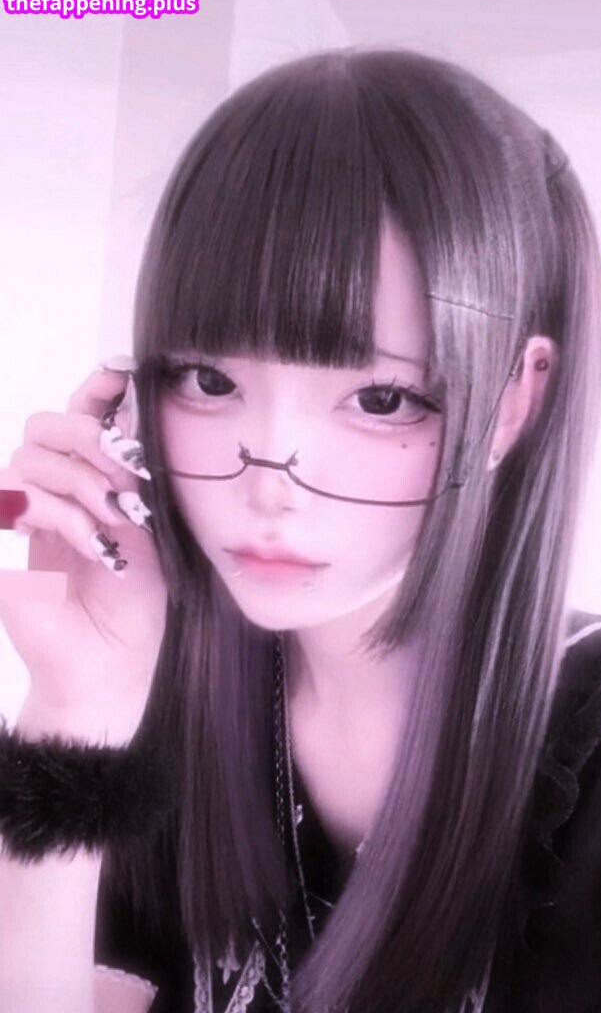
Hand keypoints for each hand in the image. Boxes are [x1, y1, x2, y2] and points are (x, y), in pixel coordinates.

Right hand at [0, 360, 167, 744]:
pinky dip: (61, 514)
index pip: (78, 415)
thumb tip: (140, 419)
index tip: (124, 374)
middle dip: (91, 436)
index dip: (95, 390)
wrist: (114, 663)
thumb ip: (138, 477)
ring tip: (116, 517)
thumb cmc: (136, 599)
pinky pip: (16, 497)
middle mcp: (50, 489)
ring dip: (82, 480)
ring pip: (31, 457)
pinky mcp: (2, 541)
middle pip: (46, 424)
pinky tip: (95, 543)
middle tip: (128, 469)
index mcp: (86, 478)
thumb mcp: (150, 527)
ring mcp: (22, 515)